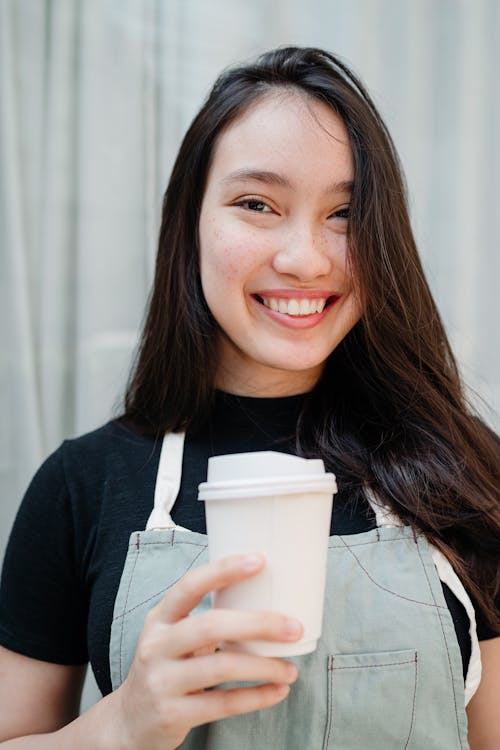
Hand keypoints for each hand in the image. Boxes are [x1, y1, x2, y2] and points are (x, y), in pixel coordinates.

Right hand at [109, 554, 301, 749]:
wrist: (130, 722)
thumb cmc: (167, 667)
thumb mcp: (173, 636)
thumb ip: (207, 620)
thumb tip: (267, 601)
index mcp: (161, 618)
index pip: (190, 584)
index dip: (224, 570)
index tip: (260, 560)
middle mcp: (157, 645)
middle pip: (211, 625)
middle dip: (258, 623)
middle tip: (294, 627)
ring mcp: (162, 681)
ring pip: (221, 666)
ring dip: (264, 666)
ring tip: (291, 669)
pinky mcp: (172, 714)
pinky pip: (222, 705)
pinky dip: (256, 697)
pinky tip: (278, 690)